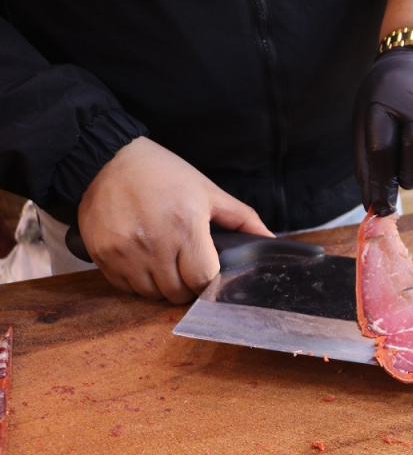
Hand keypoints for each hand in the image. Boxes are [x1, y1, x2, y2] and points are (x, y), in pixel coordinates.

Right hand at [77, 137, 273, 302]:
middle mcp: (154, 244)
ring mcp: (125, 253)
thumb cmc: (162, 173)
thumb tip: (269, 239)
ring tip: (164, 261)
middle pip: (178, 293)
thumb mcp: (207, 190)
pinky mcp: (102, 256)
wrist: (106, 160)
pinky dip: (138, 282)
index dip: (210, 281)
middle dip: (188, 285)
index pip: (203, 280)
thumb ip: (242, 218)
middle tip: (187, 265)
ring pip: (152, 295)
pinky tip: (143, 260)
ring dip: (162, 286)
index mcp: (186, 226)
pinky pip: (126, 287)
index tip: (209, 271)